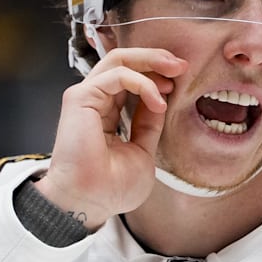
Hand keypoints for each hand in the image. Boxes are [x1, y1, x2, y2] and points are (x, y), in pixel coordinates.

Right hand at [34, 48, 186, 228]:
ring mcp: (86, 97)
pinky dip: (142, 83)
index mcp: (106, 113)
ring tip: (175, 73)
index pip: (130, 78)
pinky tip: (158, 100)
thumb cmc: (110, 188)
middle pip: (124, 61)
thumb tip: (161, 100)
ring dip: (150, 61)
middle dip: (156, 58)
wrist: (91, 203)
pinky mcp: (80, 98)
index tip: (180, 80)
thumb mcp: (142, 150)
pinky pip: (117, 75)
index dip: (156, 74)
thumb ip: (148, 124)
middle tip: (181, 66)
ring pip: (118, 59)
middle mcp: (94, 101)